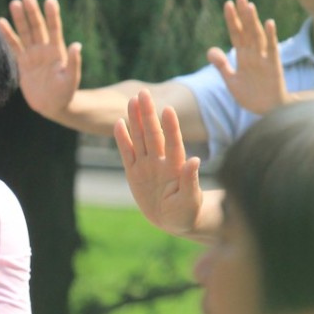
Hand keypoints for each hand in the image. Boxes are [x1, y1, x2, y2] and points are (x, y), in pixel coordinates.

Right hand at [0, 0, 82, 118]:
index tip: (50, 0)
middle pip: (37, 27)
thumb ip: (74, 63)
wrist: (53, 105)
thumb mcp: (71, 79)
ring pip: (25, 33)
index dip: (52, 15)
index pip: (54, 29)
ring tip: (14, 3)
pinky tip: (0, 22)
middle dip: (32, 12)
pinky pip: (13, 46)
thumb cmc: (66, 93)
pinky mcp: (22, 63)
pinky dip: (7, 35)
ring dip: (19, 19)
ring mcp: (32, 55)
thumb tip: (77, 45)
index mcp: (57, 51)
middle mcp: (44, 49)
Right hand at [113, 90, 203, 237]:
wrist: (173, 220)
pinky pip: (126, 153)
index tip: (167, 109)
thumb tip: (195, 160)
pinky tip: (119, 123)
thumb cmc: (187, 211)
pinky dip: (122, 139)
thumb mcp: (190, 200)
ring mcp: (146, 165)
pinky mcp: (134, 172)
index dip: (170, 127)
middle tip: (143, 93)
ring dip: (136, 120)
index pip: (173, 143)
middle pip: (153, 134)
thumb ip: (190, 181)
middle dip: (148, 114)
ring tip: (132, 101)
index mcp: (174, 167)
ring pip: (139, 138)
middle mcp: (160, 162)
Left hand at [207, 0, 287, 114]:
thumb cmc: (250, 94)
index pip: (235, 33)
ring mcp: (263, 58)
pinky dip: (270, 36)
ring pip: (257, 36)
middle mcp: (253, 54)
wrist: (266, 110)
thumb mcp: (231, 80)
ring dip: (253, 21)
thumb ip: (221, 65)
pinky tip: (269, 23)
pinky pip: (272, 48)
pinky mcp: (273, 65)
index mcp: (242, 56)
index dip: (231, 19)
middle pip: (247, 30)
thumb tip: (210, 50)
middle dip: (243, 14)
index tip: (227, 3)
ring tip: (249, 6)